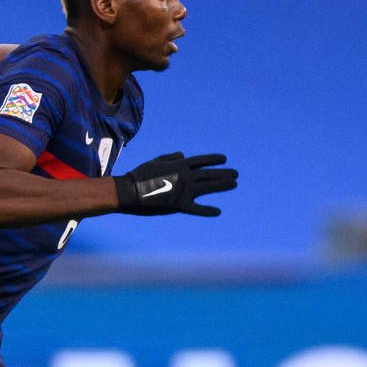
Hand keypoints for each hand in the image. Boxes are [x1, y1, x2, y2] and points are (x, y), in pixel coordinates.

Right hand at [114, 152, 238, 216]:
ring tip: (234, 184)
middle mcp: (186, 176)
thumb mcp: (155, 161)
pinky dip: (208, 210)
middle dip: (224, 173)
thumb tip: (183, 154)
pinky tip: (218, 211)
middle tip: (235, 174)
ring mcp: (184, 190)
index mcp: (180, 165)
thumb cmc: (140, 175)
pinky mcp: (180, 205)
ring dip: (223, 185)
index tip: (224, 159)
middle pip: (210, 173)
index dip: (214, 159)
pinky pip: (197, 209)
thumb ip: (170, 158)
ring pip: (209, 187)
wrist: (130, 190)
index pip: (201, 160)